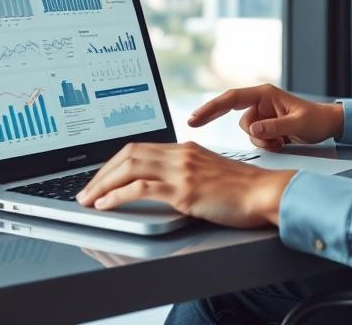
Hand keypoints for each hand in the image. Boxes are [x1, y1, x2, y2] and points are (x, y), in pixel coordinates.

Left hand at [76, 141, 294, 227]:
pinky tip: (106, 205)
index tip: (101, 178)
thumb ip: (187, 172)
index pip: (139, 148)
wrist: (266, 193)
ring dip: (102, 185)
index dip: (114, 163)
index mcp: (186, 147)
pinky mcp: (184, 191)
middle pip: (128, 154)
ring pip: (129, 168)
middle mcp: (181, 154)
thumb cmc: (243, 189)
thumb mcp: (210, 172)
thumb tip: (164, 183)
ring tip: (88, 199)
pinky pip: (140, 188)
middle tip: (85, 190)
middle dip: (101, 173)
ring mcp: (181, 171)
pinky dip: (117, 196)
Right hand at [188, 83, 343, 150]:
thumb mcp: (298, 124)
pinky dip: (267, 144)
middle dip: (230, 124)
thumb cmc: (316, 119)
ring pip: (247, 132)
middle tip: (198, 124)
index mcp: (265, 93)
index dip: (211, 107)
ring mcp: (262, 114)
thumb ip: (275, 127)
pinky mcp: (265, 125)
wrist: (328, 125)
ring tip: (283, 139)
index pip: (232, 98)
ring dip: (262, 141)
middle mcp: (261, 101)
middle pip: (234, 115)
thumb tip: (253, 130)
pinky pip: (256, 138)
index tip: (195, 117)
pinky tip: (282, 141)